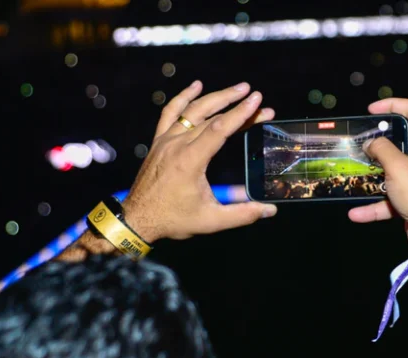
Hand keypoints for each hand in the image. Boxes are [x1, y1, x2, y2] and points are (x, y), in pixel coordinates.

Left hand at [121, 81, 277, 242]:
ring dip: (215, 97)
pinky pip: (170, 112)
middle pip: (210, 116)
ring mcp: (165, 140)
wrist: (137, 219)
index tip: (257, 100)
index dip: (240, 113)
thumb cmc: (173, 220)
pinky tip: (196, 86)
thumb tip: (270, 210)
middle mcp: (176, 144)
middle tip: (255, 95)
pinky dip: (184, 97)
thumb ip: (242, 214)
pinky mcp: (158, 141)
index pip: (219, 129)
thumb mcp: (211, 221)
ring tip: (237, 89)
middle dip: (235, 104)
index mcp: (190, 160)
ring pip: (192, 110)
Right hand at [348, 98, 407, 248]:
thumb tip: (371, 144)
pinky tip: (356, 213)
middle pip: (403, 141)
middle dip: (380, 143)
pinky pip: (392, 197)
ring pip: (394, 171)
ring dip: (375, 176)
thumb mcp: (398, 167)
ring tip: (356, 174)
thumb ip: (381, 149)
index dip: (394, 105)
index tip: (372, 109)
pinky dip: (376, 205)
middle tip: (362, 142)